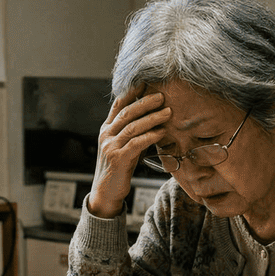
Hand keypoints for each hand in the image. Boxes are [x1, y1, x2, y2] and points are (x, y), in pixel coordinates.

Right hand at [87, 87, 170, 218]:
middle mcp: (106, 134)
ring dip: (152, 118)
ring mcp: (110, 146)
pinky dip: (150, 135)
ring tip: (168, 112)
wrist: (106, 193)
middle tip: (162, 96)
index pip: (119, 105)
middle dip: (146, 102)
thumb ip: (132, 133)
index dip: (132, 92)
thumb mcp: (123, 147)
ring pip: (133, 126)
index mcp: (107, 129)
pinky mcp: (118, 158)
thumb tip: (153, 120)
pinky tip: (161, 131)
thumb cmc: (118, 170)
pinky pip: (136, 142)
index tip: (146, 82)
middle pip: (127, 112)